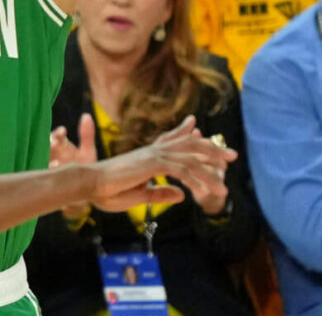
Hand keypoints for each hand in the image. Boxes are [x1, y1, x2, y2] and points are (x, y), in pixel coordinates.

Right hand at [50, 114, 96, 218]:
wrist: (86, 192)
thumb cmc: (85, 168)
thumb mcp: (88, 152)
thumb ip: (86, 135)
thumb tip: (86, 115)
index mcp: (61, 147)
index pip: (56, 136)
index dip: (58, 133)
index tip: (64, 132)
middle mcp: (52, 156)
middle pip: (46, 147)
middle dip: (49, 144)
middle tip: (55, 143)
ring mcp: (49, 168)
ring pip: (43, 161)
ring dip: (47, 161)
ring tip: (56, 163)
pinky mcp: (49, 180)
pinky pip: (45, 177)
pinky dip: (48, 176)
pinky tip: (54, 176)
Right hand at [90, 116, 235, 211]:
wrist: (89, 184)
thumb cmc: (108, 190)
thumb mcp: (140, 195)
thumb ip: (161, 193)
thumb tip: (183, 195)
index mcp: (148, 155)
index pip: (171, 139)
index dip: (186, 132)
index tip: (197, 126)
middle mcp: (153, 151)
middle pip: (189, 145)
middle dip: (212, 150)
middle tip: (232, 155)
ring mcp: (153, 156)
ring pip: (189, 159)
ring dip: (209, 173)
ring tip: (224, 187)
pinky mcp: (151, 165)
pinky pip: (180, 171)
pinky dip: (194, 181)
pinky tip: (204, 194)